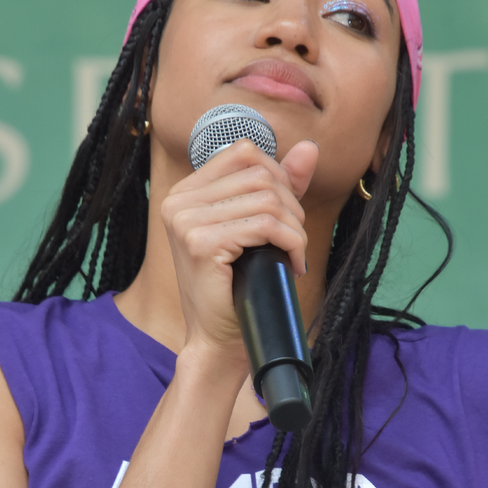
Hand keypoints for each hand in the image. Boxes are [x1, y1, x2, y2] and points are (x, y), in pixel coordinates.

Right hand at [161, 138, 318, 359]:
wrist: (219, 339)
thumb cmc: (237, 286)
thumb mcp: (258, 226)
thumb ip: (280, 185)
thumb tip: (309, 148)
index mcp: (186, 192)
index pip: (244, 152)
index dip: (278, 176)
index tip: (285, 214)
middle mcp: (178, 201)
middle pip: (260, 174)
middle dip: (291, 206)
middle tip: (293, 241)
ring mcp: (185, 221)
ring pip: (267, 199)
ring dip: (294, 228)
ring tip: (293, 254)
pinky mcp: (200, 243)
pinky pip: (265, 225)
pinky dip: (291, 243)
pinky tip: (291, 263)